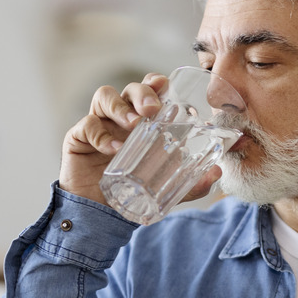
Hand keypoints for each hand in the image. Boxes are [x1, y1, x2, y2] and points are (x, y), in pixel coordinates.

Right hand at [58, 73, 222, 205]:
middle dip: (142, 92)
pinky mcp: (78, 137)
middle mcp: (121, 117)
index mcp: (143, 121)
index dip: (156, 83)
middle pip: (130, 89)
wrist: (102, 214)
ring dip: (120, 107)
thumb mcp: (168, 186)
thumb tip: (219, 172)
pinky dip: (101, 134)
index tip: (165, 86)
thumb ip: (193, 182)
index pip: (150, 91)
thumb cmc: (135, 191)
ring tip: (133, 125)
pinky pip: (87, 125)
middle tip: (153, 109)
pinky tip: (113, 149)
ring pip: (105, 97)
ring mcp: (99, 124)